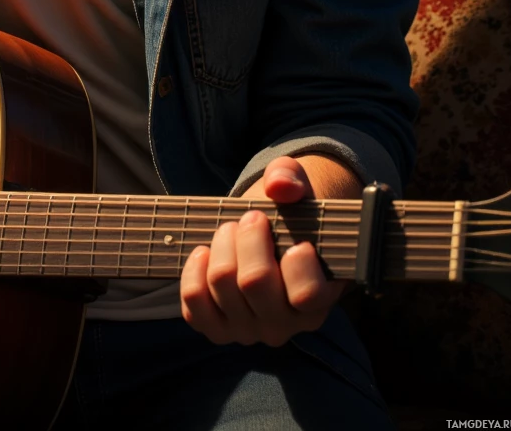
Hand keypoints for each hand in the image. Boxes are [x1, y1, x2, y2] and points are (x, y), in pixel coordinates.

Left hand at [179, 155, 355, 347]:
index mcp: (317, 301)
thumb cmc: (287, 216)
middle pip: (254, 282)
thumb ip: (293, 179)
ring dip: (222, 243)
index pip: (307, 294)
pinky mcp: (216, 327)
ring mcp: (248, 330)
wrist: (265, 240)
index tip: (295, 237)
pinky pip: (193, 302)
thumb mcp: (297, 189)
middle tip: (253, 218)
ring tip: (232, 230)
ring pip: (221, 283)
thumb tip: (279, 186)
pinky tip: (206, 252)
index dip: (297, 260)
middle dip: (248, 236)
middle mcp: (284, 324)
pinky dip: (194, 270)